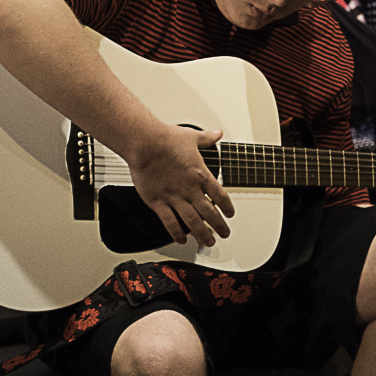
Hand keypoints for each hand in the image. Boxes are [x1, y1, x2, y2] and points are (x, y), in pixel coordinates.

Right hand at [125, 122, 236, 247]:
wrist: (145, 142)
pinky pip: (170, 222)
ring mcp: (174, 197)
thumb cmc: (165, 138)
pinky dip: (177, 233)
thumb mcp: (192, 136)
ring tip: (208, 242)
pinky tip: (181, 239)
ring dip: (203, 234)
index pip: (220, 196)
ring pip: (193, 222)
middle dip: (220, 226)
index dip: (228, 207)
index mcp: (200, 174)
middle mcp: (190, 189)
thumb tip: (217, 133)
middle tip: (224, 234)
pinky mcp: (158, 202)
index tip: (230, 214)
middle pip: (210, 213)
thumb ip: (207, 138)